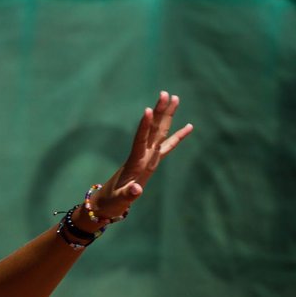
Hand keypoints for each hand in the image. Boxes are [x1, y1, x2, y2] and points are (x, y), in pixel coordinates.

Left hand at [87, 91, 192, 220]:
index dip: (144, 126)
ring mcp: (148, 156)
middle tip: (165, 94)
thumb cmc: (112, 202)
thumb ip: (129, 194)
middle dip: (159, 112)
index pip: (140, 140)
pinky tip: (189, 126)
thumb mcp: (120, 200)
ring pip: (160, 132)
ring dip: (166, 115)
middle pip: (152, 130)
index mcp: (135, 162)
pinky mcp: (152, 161)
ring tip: (174, 98)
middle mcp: (142, 155)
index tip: (148, 110)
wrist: (107, 203)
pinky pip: (168, 145)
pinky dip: (178, 136)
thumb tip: (137, 190)